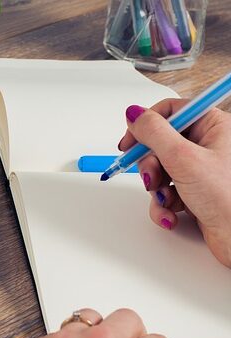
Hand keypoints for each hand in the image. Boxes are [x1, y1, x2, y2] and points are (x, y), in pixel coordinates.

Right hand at [119, 100, 230, 266]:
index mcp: (214, 127)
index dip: (145, 126)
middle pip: (160, 144)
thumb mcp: (183, 158)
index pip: (170, 112)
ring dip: (156, 189)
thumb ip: (154, 133)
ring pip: (160, 171)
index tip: (129, 142)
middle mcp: (208, 146)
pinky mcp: (196, 193)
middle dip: (150, 166)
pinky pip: (166, 192)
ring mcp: (201, 171)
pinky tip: (172, 213)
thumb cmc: (229, 198)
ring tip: (166, 199)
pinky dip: (163, 205)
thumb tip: (135, 114)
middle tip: (152, 177)